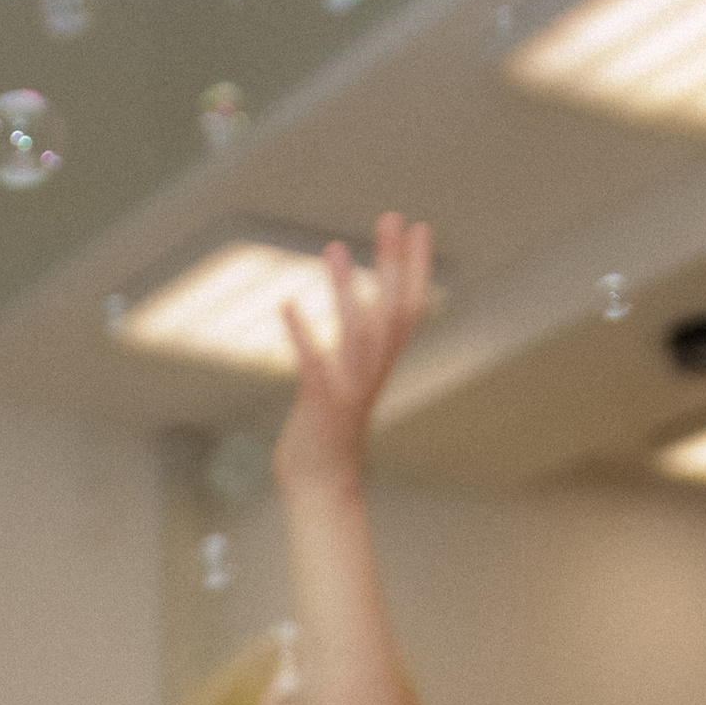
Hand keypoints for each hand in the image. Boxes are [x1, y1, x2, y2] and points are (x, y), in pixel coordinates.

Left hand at [273, 210, 433, 497]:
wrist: (321, 487)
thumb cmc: (327, 436)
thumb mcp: (347, 385)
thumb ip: (354, 353)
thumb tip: (357, 318)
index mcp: (380, 366)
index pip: (410, 310)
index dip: (417, 269)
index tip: (419, 227)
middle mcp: (372, 373)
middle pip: (393, 312)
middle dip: (393, 263)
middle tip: (391, 217)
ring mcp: (349, 389)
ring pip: (357, 333)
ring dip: (346, 289)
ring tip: (333, 247)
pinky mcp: (321, 406)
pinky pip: (314, 366)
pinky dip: (301, 336)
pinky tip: (286, 304)